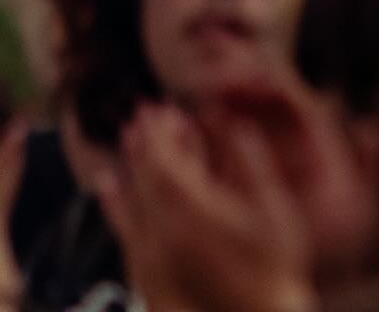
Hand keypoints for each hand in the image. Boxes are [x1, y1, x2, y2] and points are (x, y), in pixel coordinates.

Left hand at [96, 105, 314, 311]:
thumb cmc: (273, 263)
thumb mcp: (272, 205)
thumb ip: (249, 160)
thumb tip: (231, 123)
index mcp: (194, 210)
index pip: (164, 161)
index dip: (158, 133)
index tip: (157, 109)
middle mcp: (165, 230)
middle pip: (145, 177)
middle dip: (143, 143)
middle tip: (141, 115)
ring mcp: (154, 253)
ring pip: (131, 199)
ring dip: (129, 165)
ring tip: (128, 139)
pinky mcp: (149, 269)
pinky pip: (123, 229)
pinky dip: (113, 203)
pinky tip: (106, 186)